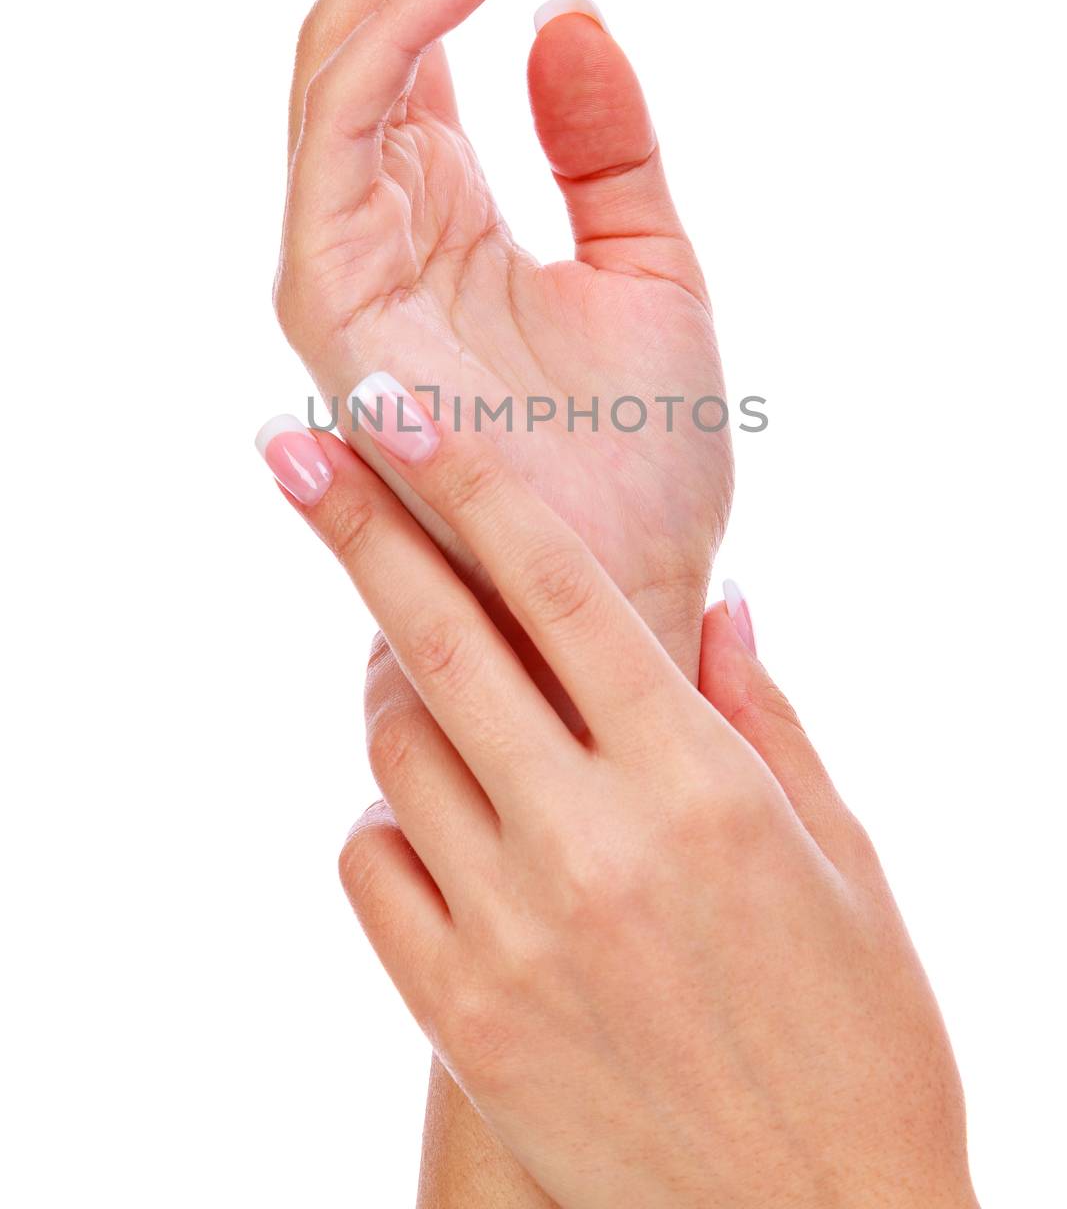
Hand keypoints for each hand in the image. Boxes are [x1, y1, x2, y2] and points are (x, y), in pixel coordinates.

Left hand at [259, 413, 976, 1208]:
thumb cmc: (856, 1035)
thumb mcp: (843, 858)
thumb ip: (766, 714)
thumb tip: (722, 603)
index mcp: (700, 782)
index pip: (561, 590)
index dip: (470, 481)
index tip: (394, 410)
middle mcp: (593, 844)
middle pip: (442, 644)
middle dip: (358, 528)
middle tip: (293, 449)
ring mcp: (514, 935)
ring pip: (396, 753)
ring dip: (404, 698)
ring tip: (452, 696)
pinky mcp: (462, 1019)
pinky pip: (377, 870)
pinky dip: (397, 826)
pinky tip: (454, 831)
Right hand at [277, 0, 732, 677]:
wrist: (626, 596)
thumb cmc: (643, 459)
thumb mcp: (654, 265)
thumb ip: (604, 140)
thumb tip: (563, 3)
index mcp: (443, 199)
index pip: (406, 23)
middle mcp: (380, 213)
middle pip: (356, 8)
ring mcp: (346, 253)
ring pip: (340, 49)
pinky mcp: (334, 297)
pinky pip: (350, 133)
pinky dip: (400, 35)